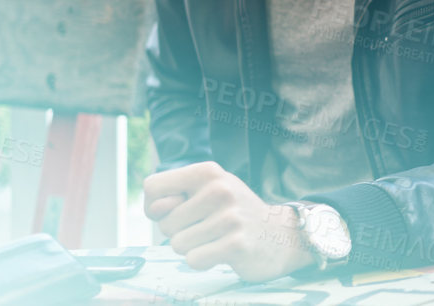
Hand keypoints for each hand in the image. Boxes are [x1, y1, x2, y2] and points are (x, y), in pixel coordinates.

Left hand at [142, 162, 314, 280]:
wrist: (280, 234)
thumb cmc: (232, 214)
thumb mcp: (206, 193)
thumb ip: (172, 198)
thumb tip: (156, 210)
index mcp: (208, 172)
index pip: (152, 186)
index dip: (155, 206)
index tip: (179, 209)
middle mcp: (220, 189)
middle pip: (165, 222)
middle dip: (180, 231)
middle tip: (209, 225)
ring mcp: (230, 217)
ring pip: (177, 244)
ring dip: (193, 248)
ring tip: (217, 238)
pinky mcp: (236, 244)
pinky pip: (194, 260)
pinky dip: (204, 261)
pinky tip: (222, 251)